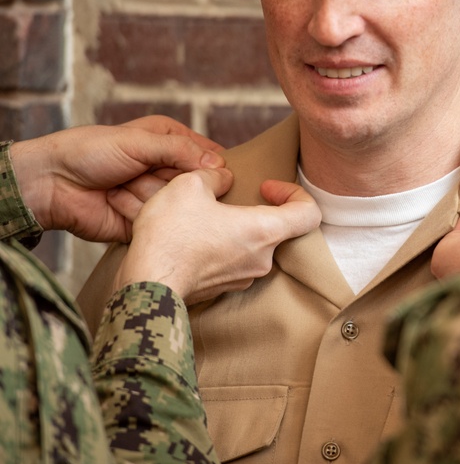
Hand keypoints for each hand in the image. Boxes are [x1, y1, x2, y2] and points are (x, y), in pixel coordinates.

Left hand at [9, 116, 224, 242]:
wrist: (52, 184)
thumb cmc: (89, 152)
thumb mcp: (138, 141)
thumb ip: (180, 151)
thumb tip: (219, 165)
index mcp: (169, 142)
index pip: (209, 155)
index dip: (212, 164)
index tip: (212, 170)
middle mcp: (167, 170)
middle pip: (198, 183)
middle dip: (173, 180)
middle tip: (147, 173)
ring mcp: (158, 197)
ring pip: (179, 203)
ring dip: (148, 194)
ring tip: (122, 185)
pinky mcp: (147, 222)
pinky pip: (159, 223)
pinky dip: (138, 213)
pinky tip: (117, 203)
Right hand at [115, 169, 320, 302]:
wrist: (146, 283)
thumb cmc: (171, 235)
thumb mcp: (189, 185)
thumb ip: (214, 176)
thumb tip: (223, 180)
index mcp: (264, 231)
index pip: (310, 213)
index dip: (295, 193)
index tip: (266, 187)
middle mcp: (262, 259)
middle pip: (279, 229)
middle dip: (258, 209)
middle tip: (230, 198)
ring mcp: (244, 277)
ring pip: (254, 245)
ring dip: (238, 228)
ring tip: (207, 216)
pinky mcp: (224, 287)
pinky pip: (234, 261)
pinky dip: (223, 246)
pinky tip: (196, 237)